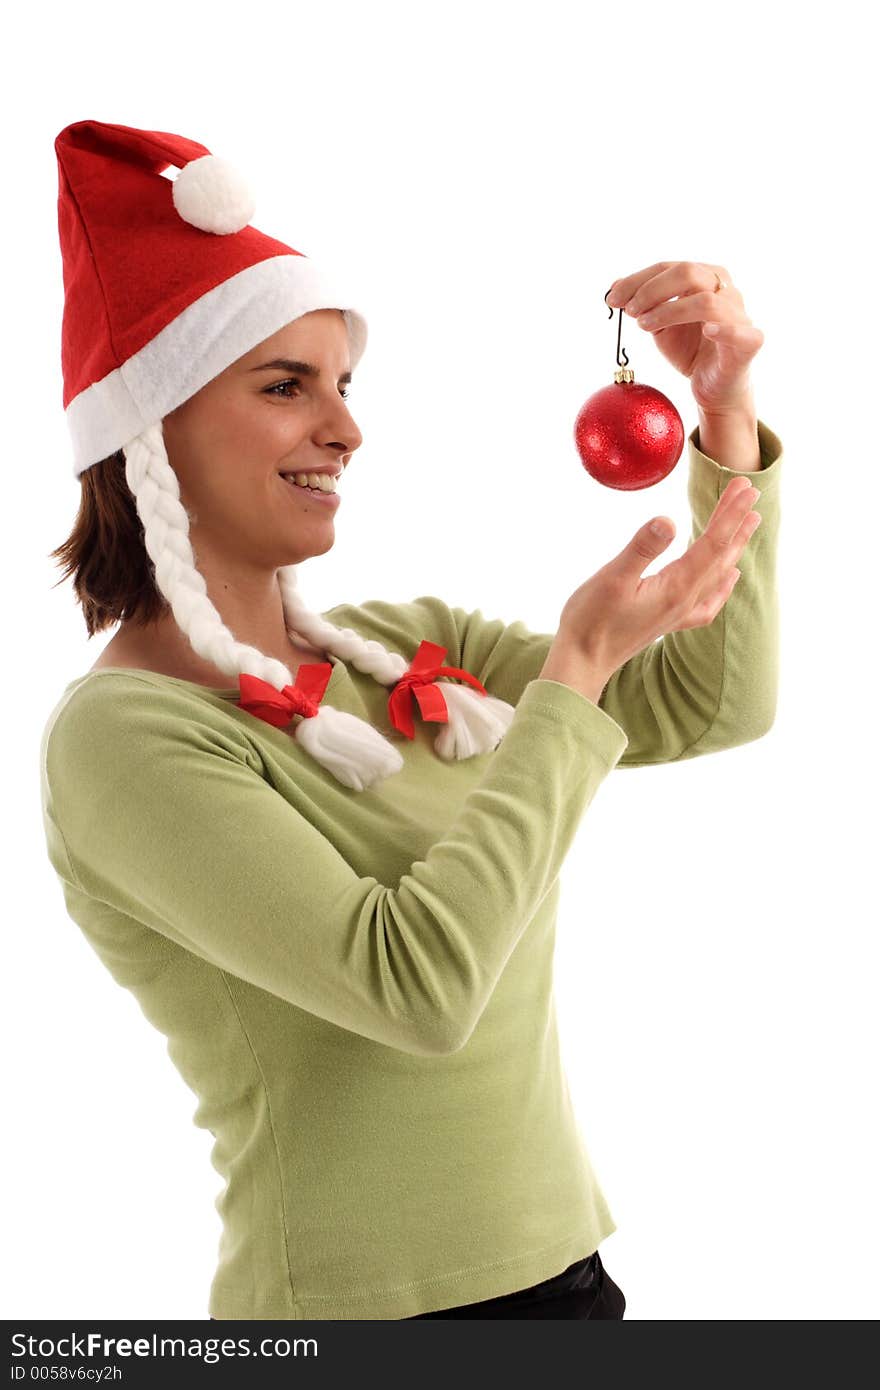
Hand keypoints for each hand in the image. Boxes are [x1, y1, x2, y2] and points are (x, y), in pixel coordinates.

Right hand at [555, 475, 762, 680]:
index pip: (713, 543)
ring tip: (748, 524)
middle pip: (720, 555)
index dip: (731, 514)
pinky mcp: (668, 620)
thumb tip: (669, 520)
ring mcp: (679, 613)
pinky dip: (723, 585)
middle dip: (736, 522)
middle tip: (751, 492)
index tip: (747, 488)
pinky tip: (729, 578)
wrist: (582, 663)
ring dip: (733, 546)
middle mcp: (685, 600)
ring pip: (717, 574)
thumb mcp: (613, 578)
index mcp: (677, 587)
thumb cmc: (592, 621)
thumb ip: (642, 548)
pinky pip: (708, 601)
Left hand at [605, 261, 764, 414]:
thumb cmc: (690, 350)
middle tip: (630, 311)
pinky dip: (723, 329)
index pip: (669, 267)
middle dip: (651, 290)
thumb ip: (642, 305)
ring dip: (670, 311)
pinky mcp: (750, 341)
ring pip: (705, 301)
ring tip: (645, 326)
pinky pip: (739, 331)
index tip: (612, 298)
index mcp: (706, 278)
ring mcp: (739, 314)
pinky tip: (706, 331)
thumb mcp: (659, 324)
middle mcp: (726, 290)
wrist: (713, 386)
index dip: (637, 280)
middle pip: (688, 273)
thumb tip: (614, 288)